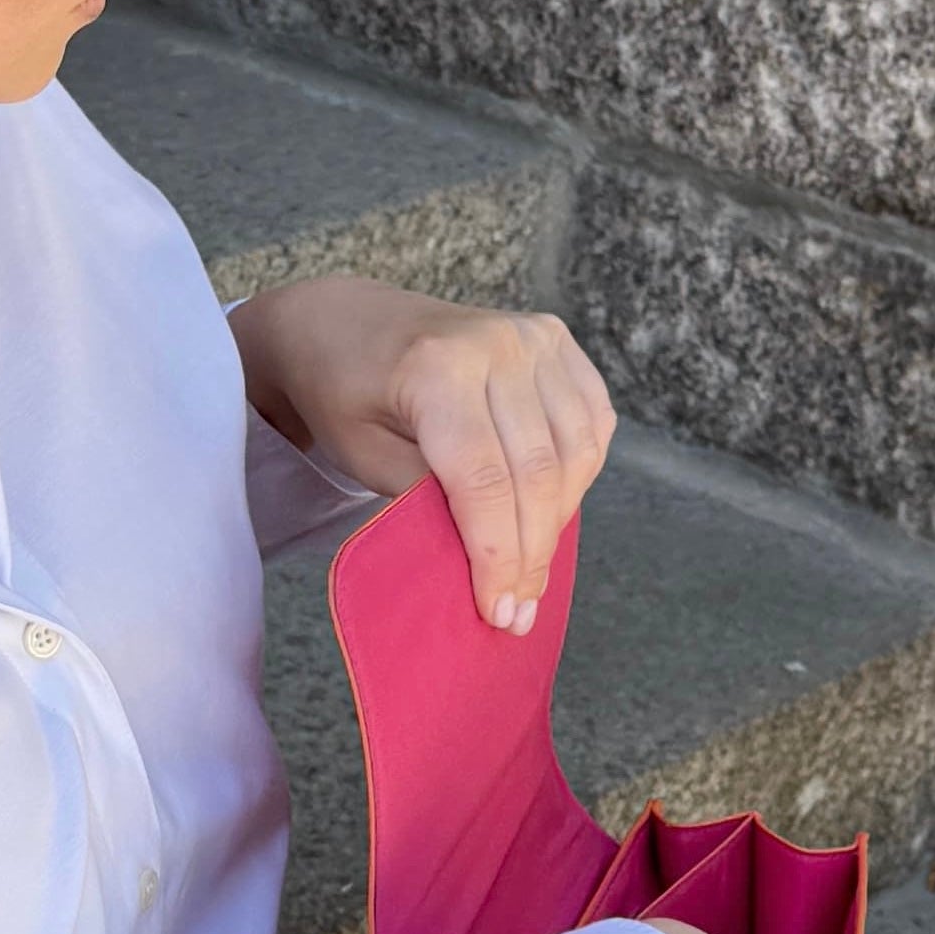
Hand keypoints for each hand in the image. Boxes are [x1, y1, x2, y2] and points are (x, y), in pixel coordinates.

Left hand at [229, 275, 615, 631]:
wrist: (343, 321)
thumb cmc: (343, 393)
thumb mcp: (363, 455)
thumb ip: (426, 502)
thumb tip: (490, 568)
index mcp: (438, 367)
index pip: (486, 480)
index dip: (497, 555)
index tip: (498, 611)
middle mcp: (497, 343)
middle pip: (537, 471)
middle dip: (531, 553)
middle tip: (518, 612)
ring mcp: (534, 336)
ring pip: (574, 452)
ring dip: (558, 522)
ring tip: (531, 572)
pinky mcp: (555, 340)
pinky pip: (591, 422)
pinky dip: (578, 474)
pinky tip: (551, 511)